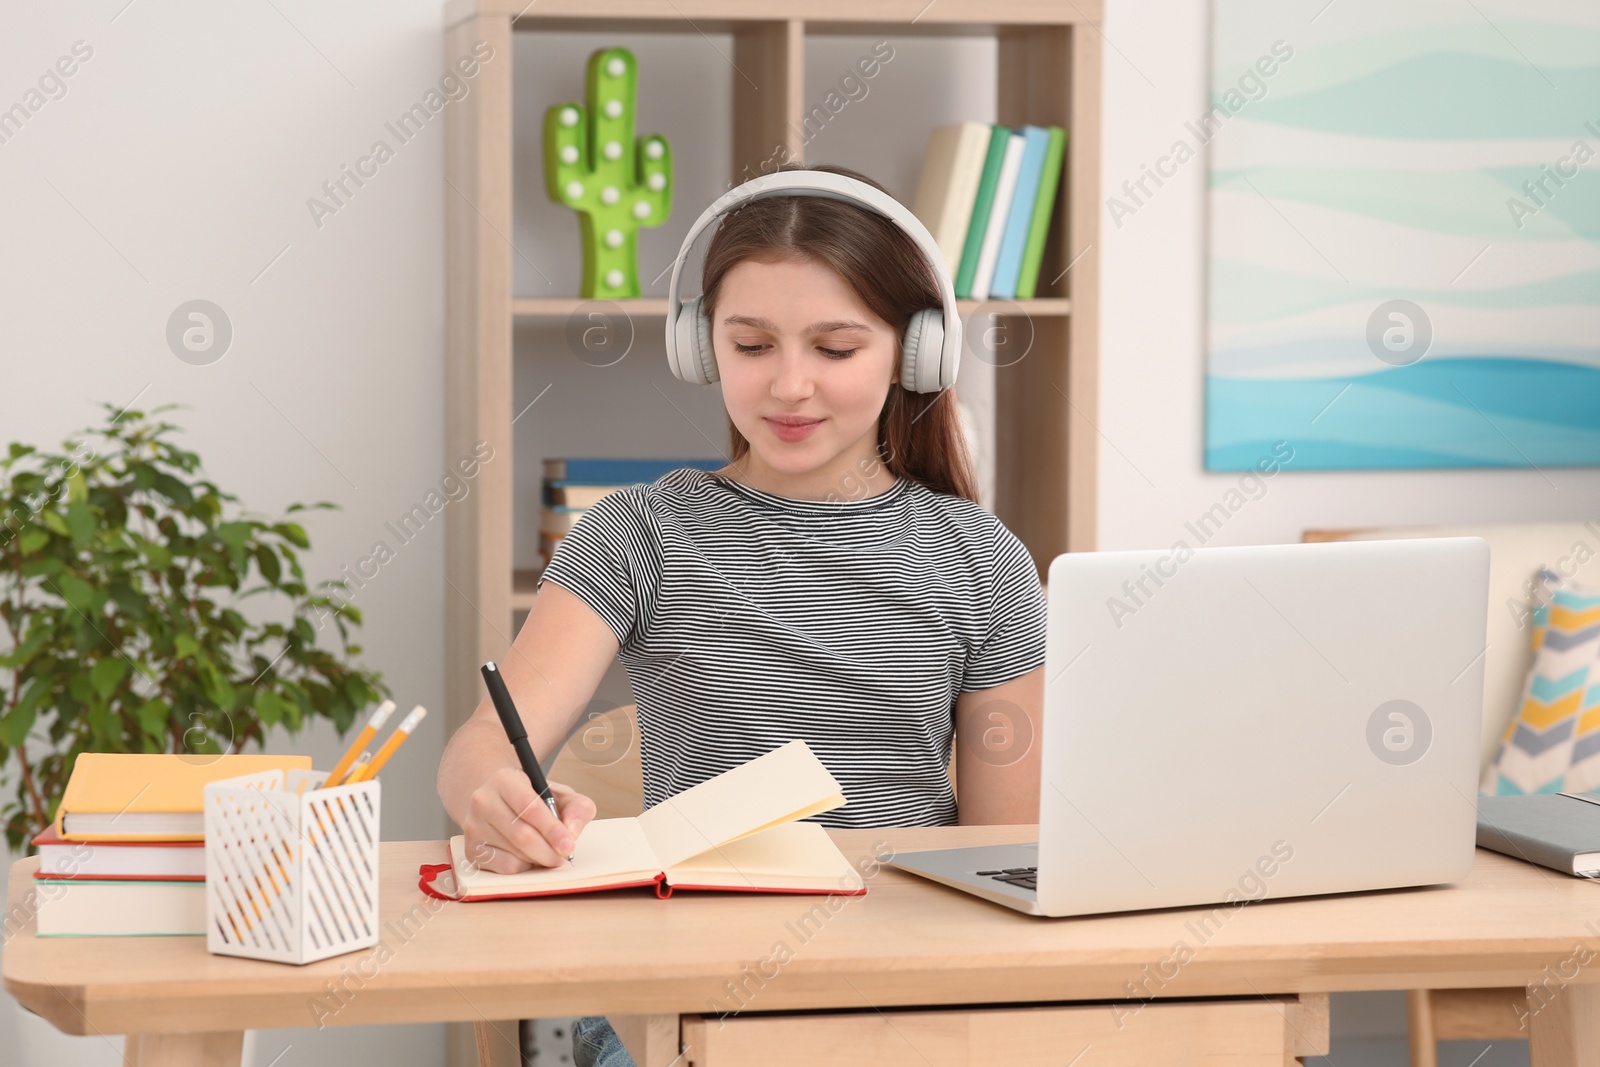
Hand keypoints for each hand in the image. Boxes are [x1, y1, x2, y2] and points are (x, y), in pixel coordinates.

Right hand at [461, 768, 596, 873]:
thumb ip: (577, 807)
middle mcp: (482, 800)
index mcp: (504, 779)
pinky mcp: (471, 848)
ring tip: (547, 852)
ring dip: (538, 859)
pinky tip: (529, 856)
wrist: (499, 801)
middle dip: (548, 851)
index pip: (529, 807)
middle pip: (521, 835)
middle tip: (563, 855)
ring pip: (513, 854)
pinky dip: (524, 867)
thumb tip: (571, 832)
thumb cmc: (533, 798)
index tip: (569, 845)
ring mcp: (473, 826)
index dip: (551, 829)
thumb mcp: (559, 794)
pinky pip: (504, 867)